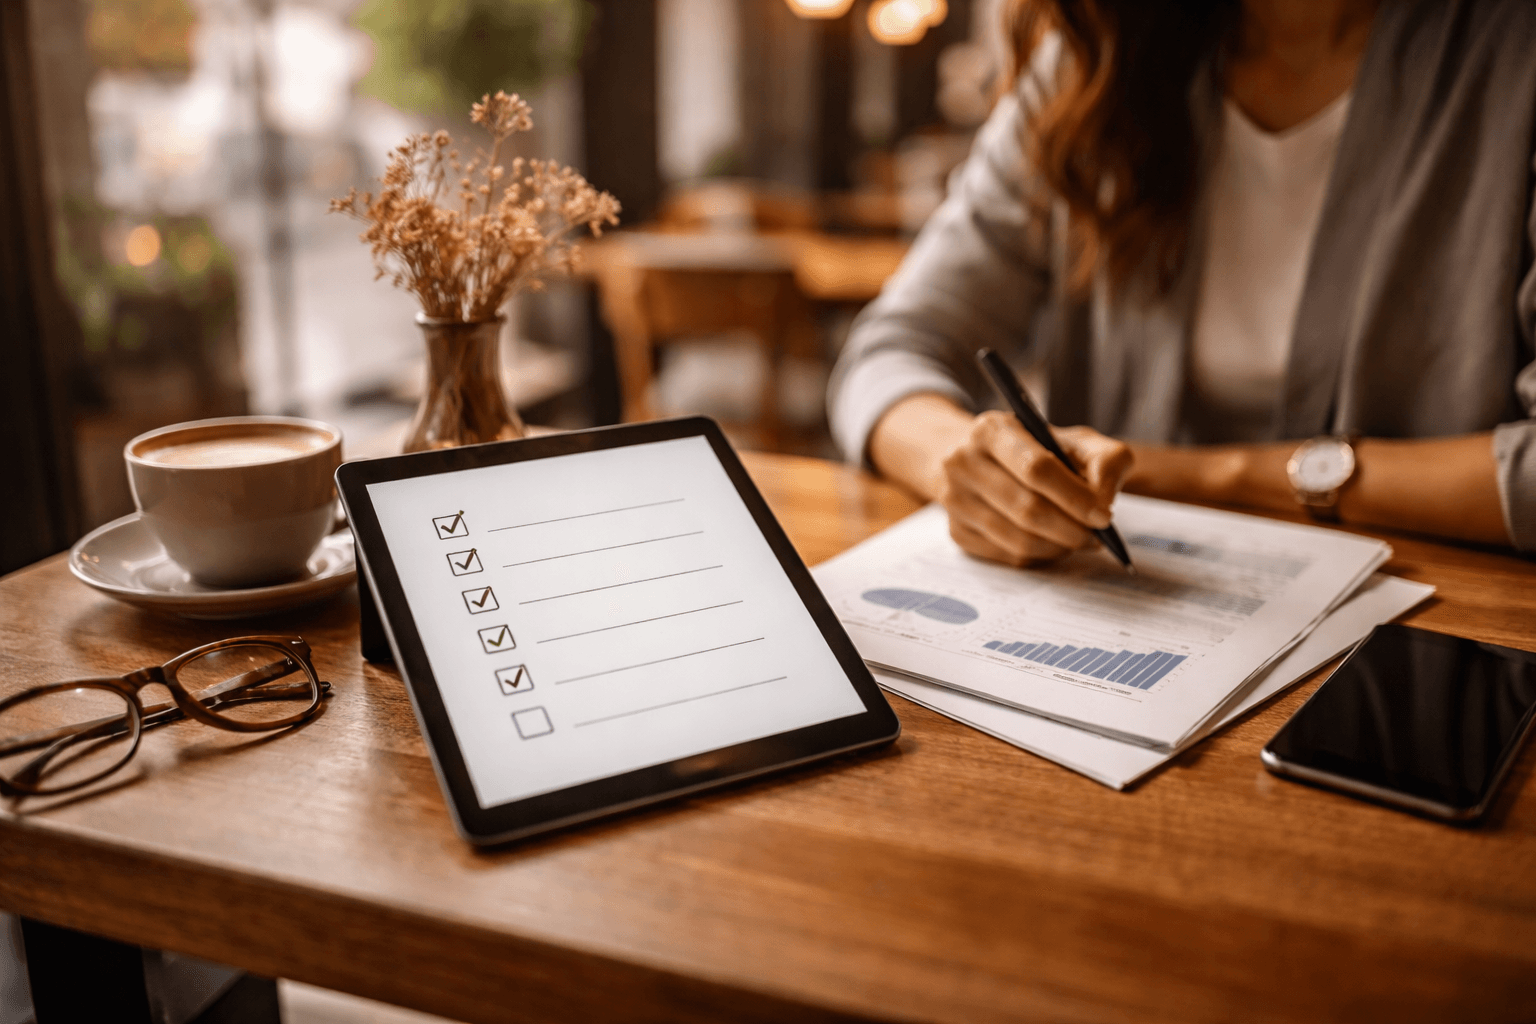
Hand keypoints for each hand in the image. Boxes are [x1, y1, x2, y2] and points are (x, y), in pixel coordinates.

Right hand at [936, 412, 1131, 565]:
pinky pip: (1008, 556)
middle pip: (1027, 509)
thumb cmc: (1036, 450)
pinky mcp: (956, 531)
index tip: (1103, 516)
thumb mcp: (1074, 440)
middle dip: (1071, 529)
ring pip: (1018, 539)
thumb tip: (1102, 502)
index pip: (1036, 468)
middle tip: (1096, 536)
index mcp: (991, 429)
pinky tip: (1052, 543)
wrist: (979, 458)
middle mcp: (962, 462)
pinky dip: (1039, 556)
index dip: (1075, 497)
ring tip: (1079, 539)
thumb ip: (1104, 461)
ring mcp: (954, 500)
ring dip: (1058, 546)